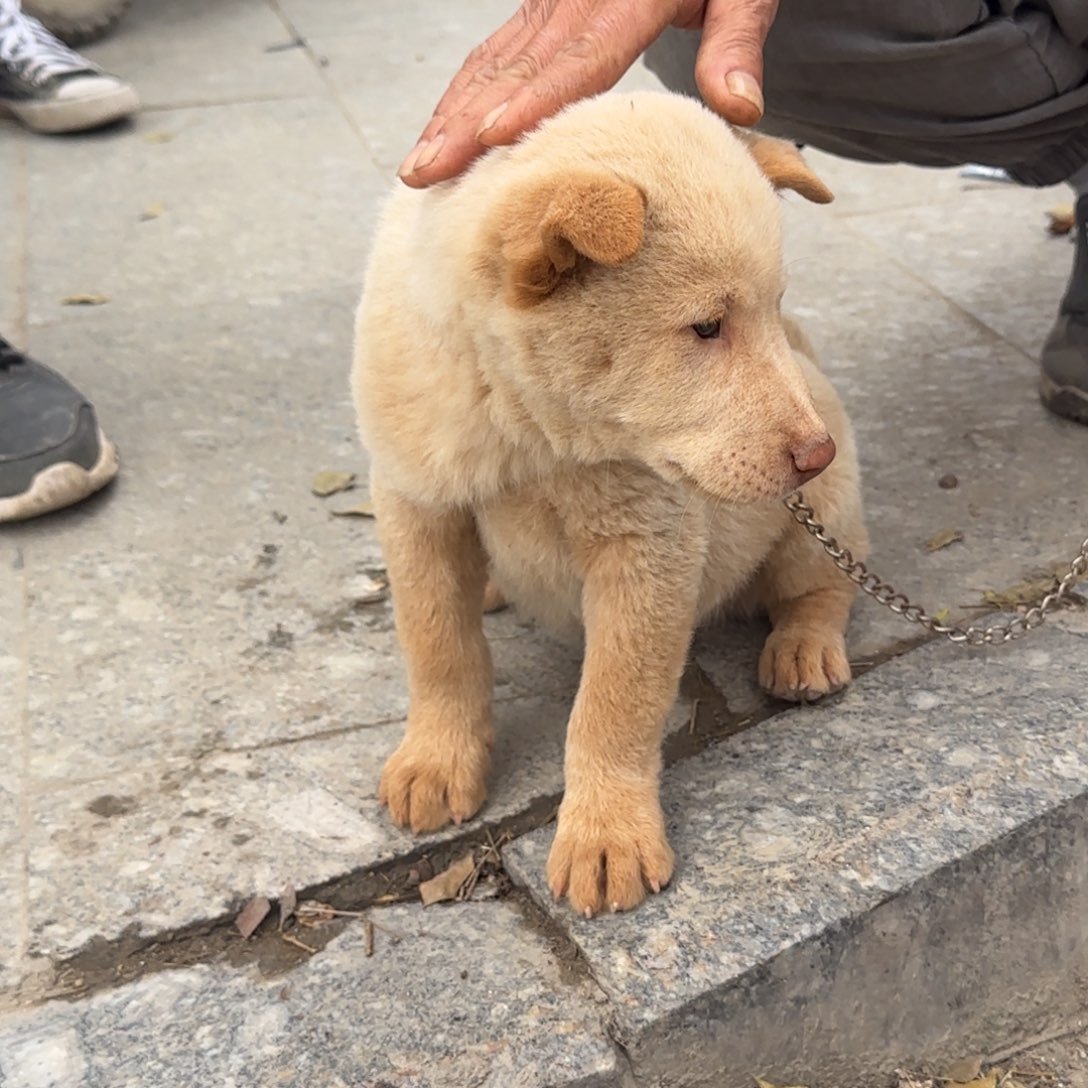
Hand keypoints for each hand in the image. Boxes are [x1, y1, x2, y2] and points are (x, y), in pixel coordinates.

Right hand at [398, 0, 778, 186]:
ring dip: (451, 114)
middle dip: (464, 122)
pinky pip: (494, 52)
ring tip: (418, 166)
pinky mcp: (540, 7)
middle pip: (515, 65)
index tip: (494, 137)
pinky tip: (440, 130)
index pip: (580, 55)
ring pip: (492, 60)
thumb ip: (738, 43)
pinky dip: (462, 93)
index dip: (535, 99)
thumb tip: (740, 108)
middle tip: (425, 172)